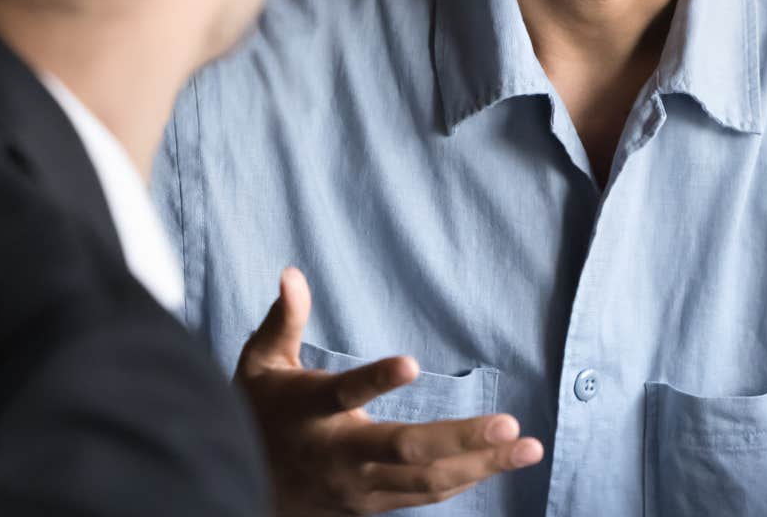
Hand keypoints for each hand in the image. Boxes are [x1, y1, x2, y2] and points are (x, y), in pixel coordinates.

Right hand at [237, 267, 544, 514]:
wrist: (238, 488)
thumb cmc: (257, 414)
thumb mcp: (257, 364)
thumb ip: (282, 320)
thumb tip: (292, 272)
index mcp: (308, 412)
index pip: (342, 394)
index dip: (374, 379)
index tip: (410, 362)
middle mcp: (337, 454)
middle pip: (404, 450)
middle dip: (461, 439)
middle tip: (510, 424)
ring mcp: (358, 486)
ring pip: (425, 481)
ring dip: (480, 466)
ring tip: (527, 447)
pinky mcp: (372, 504)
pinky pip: (425, 495)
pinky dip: (465, 480)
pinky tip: (499, 463)